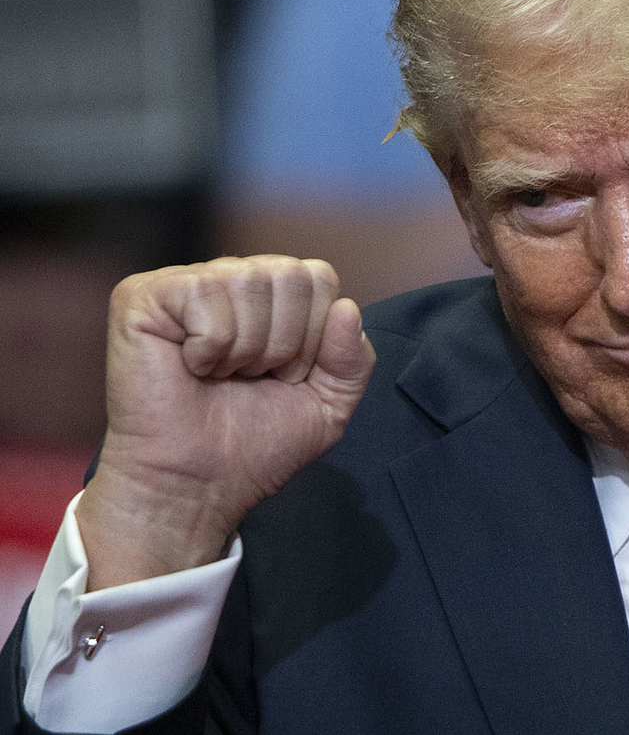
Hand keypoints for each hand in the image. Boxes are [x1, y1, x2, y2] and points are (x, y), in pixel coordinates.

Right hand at [76, 256, 375, 588]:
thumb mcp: (329, 404)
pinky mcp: (142, 296)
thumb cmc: (256, 444)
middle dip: (285, 343)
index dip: (314, 335)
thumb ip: (354, 358)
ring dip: (246, 348)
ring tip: (221, 375)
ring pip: (250, 282)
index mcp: (273, 295)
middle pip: (292, 274)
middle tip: (251, 377)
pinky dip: (209, 346)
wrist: (199, 484)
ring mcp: (186, 283)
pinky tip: (191, 366)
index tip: (285, 375)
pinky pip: (205, 295)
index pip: (320, 276)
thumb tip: (346, 308)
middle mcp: (231, 278)